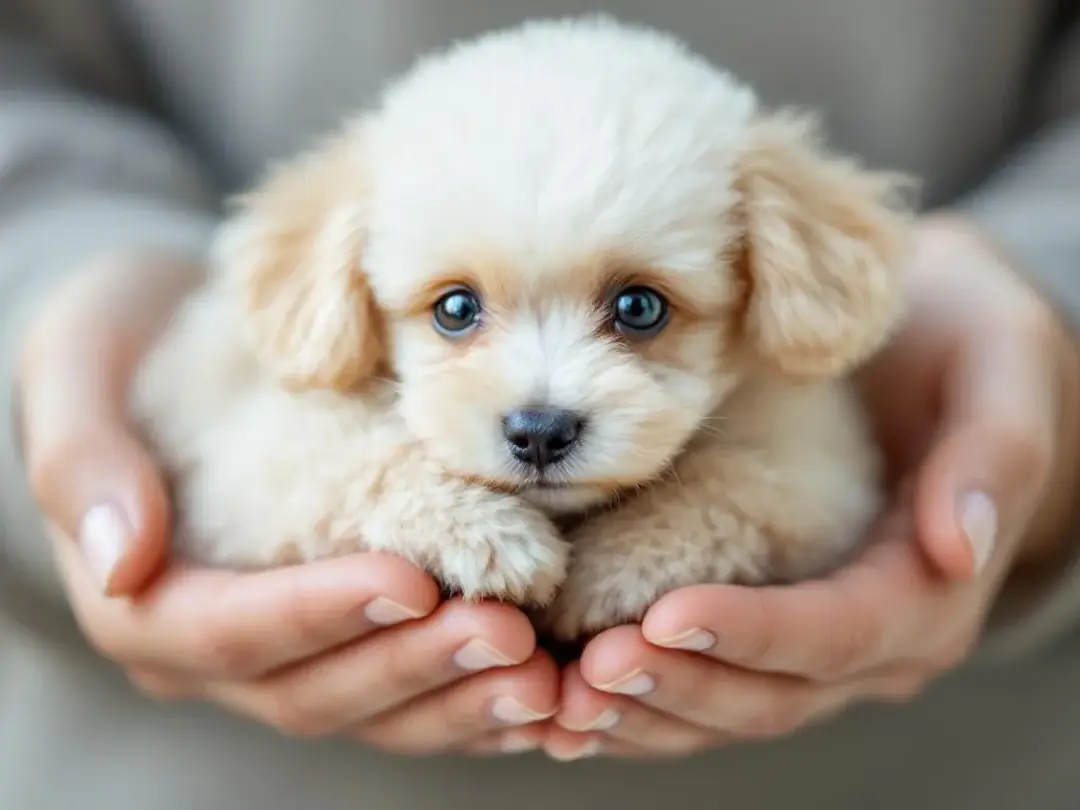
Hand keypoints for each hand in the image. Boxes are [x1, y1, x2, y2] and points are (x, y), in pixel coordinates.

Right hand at [17, 251, 556, 754]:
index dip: (318, 616)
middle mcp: (217, 648)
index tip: (409, 579)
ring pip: (372, 710)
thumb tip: (125, 563)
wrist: (170, 344)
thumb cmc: (122, 345)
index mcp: (144, 601)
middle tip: (506, 633)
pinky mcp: (345, 636)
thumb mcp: (76, 369)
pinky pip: (409, 694)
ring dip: (458, 697)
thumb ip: (83, 460)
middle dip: (411, 665)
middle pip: (312, 691)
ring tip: (540, 674)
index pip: (229, 633)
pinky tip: (542, 685)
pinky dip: (472, 700)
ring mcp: (286, 652)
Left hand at [541, 216, 1079, 759]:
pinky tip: (571, 696)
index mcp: (928, 586)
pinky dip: (641, 700)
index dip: (756, 634)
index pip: (840, 633)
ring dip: (649, 710)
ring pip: (732, 705)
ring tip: (567, 697)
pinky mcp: (765, 623)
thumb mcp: (998, 369)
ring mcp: (814, 640)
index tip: (666, 615)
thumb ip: (990, 454)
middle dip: (683, 683)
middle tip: (592, 668)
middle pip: (776, 691)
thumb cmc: (964, 343)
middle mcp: (872, 635)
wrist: (933, 345)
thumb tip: (953, 546)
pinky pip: (703, 681)